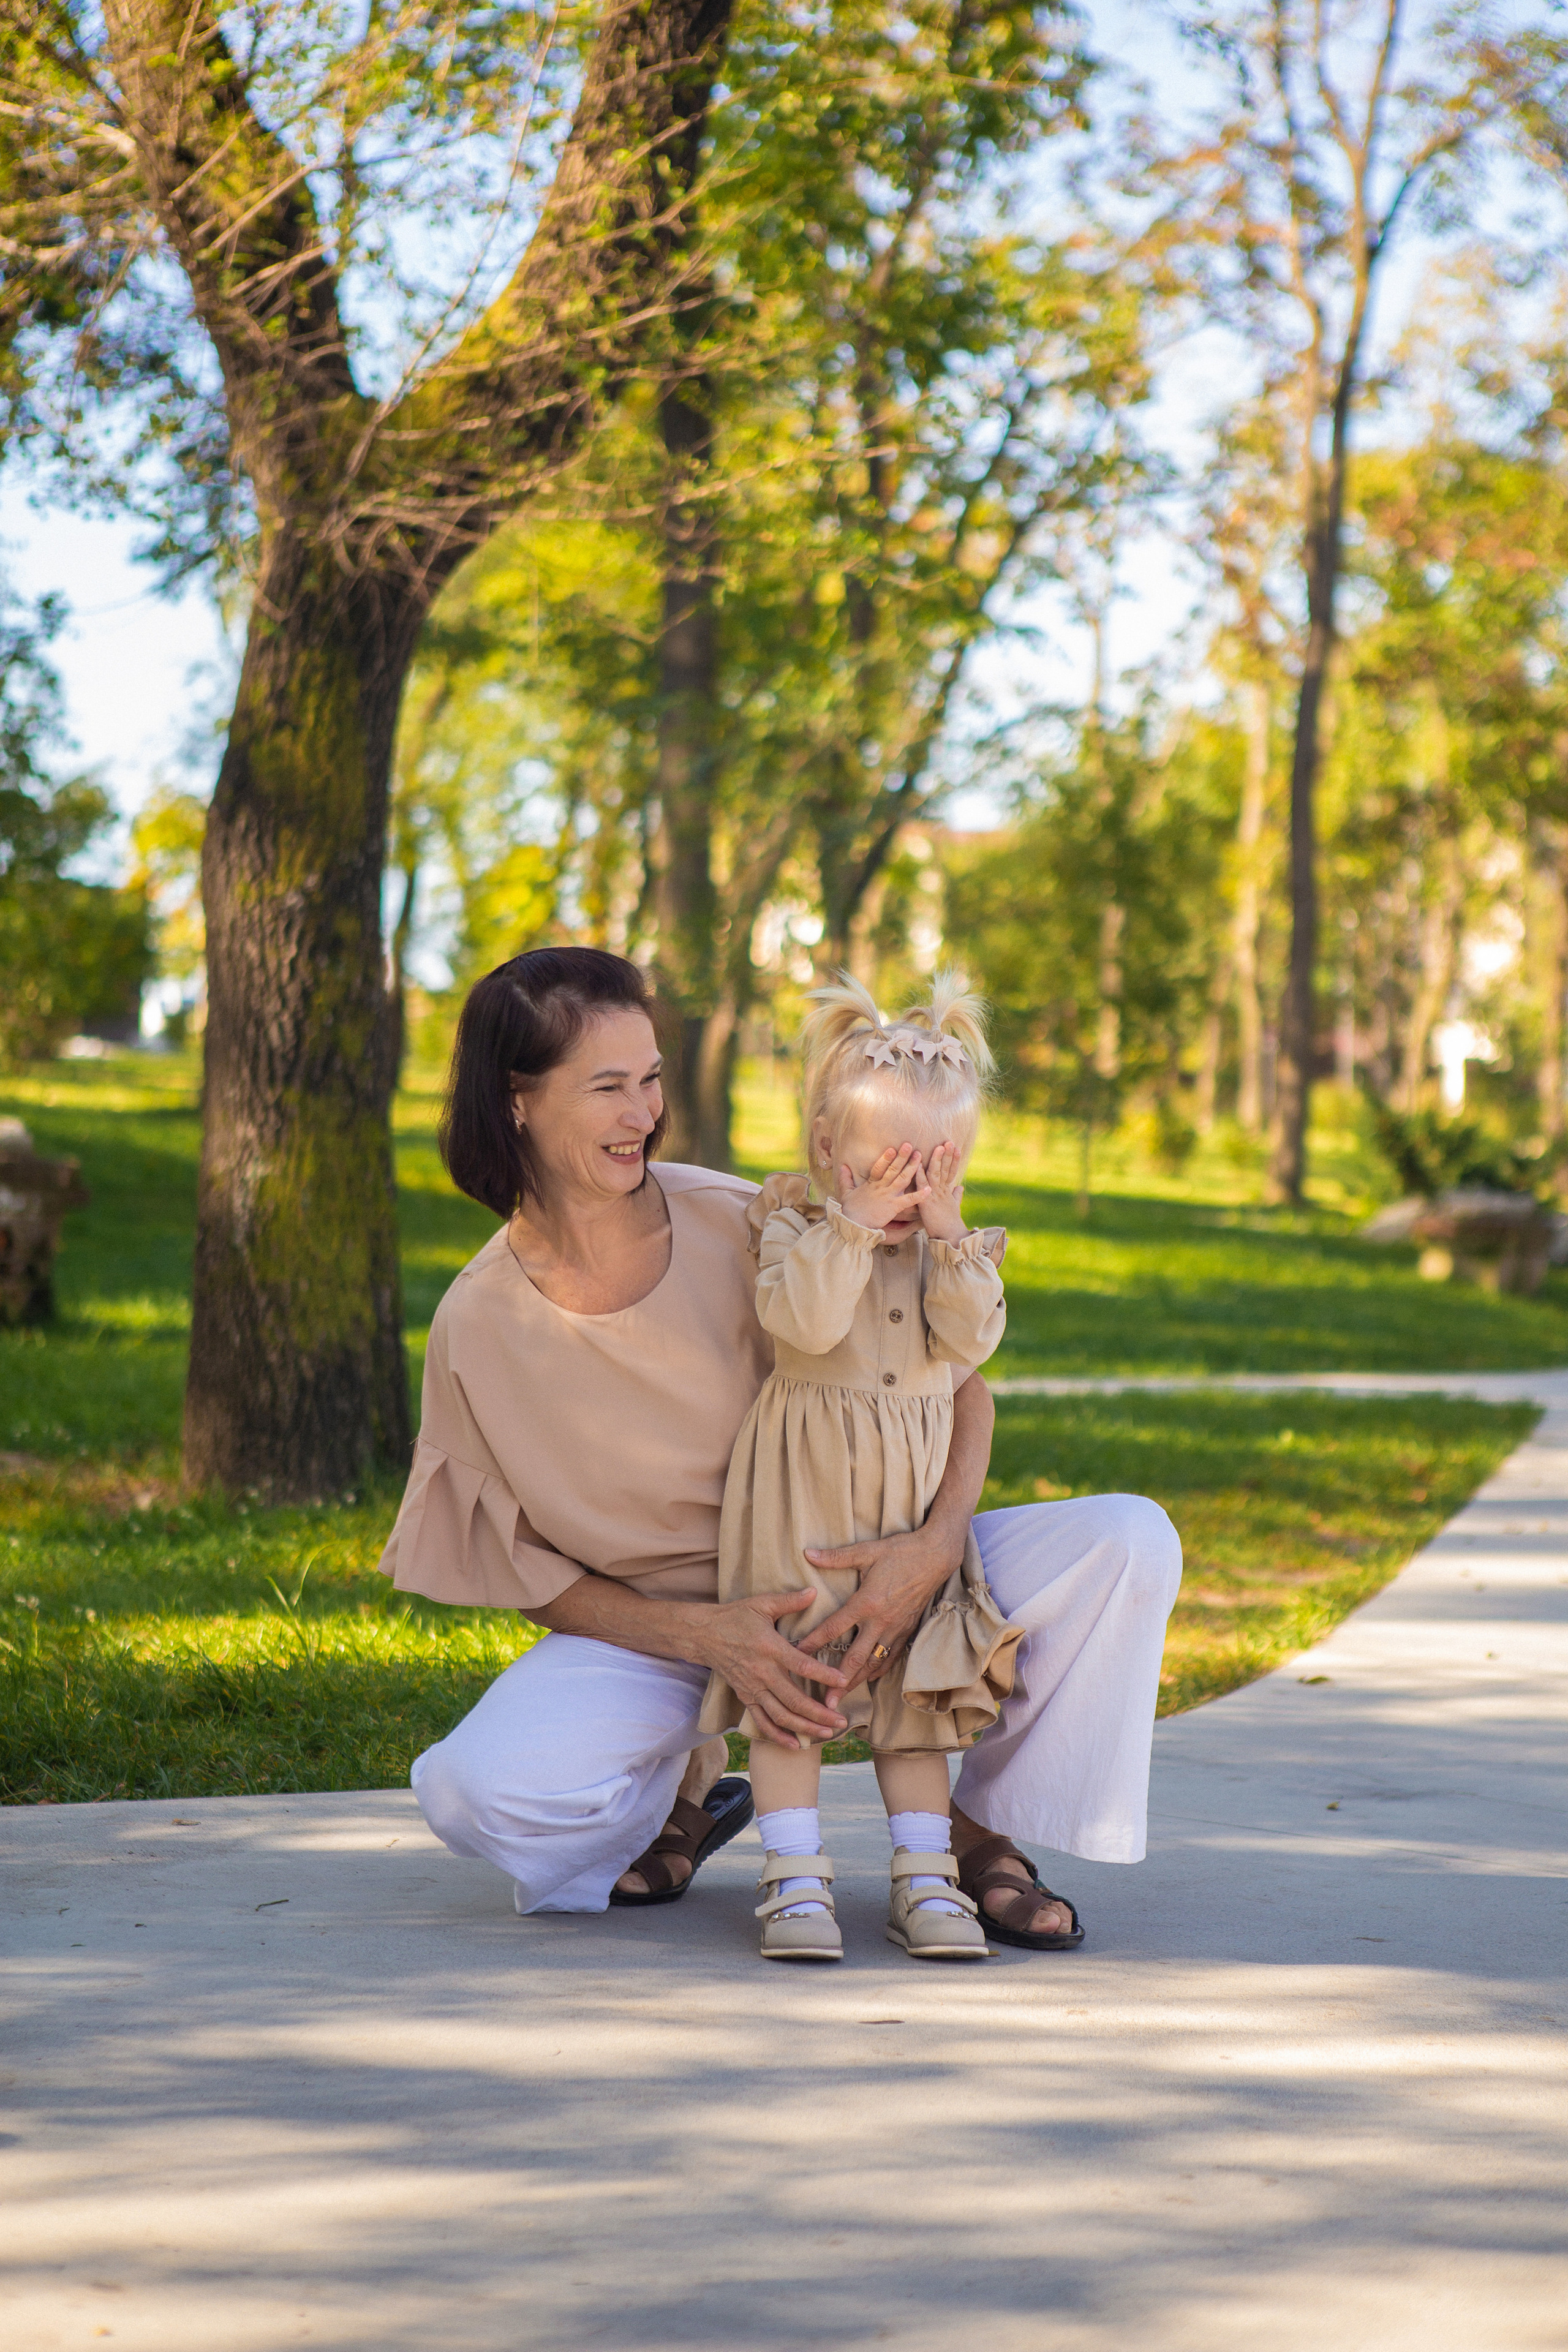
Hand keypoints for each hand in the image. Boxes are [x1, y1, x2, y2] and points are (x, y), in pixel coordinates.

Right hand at [699, 1588, 850, 1749]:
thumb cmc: (735, 1616)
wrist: (704, 1634)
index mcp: (770, 1648)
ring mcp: (753, 1688)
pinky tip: (796, 1745)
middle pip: (794, 1700)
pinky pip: (762, 1722)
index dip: (823, 1676)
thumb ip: (790, 1601)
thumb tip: (814, 1591)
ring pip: (781, 1716)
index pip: (802, 1665)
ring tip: (828, 1733)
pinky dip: (778, 1736)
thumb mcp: (762, 1604)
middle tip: (842, 1721)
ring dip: (805, 1728)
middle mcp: (763, 1673)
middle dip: (820, 1714)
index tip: (843, 1681)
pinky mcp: (745, 1697)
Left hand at [795, 1522, 960, 1694]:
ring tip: (843, 1698)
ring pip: (874, 1663)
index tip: (797, 1656)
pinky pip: (891, 1656)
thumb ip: (836, 1557)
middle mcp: (881, 1621)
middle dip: (839, 1682)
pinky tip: (869, 1678)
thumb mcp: (867, 1551)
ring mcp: (896, 1628)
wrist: (937, 1556)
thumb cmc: (901, 1551)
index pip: (834, 1628)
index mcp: (867, 1602)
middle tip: (825, 1703)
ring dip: (858, 1681)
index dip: (814, 1642)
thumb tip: (808, 1554)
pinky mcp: (908, 1630)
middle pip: (856, 1658)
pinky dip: (879, 1670)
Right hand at [838, 1143, 930, 1233]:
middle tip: (909, 1145)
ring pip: (902, 1179)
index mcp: (871, 1184)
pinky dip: (919, 1195)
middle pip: (893, 1169)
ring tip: (920, 1157)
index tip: (893, 1148)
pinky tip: (929, 1189)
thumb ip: (845, 1179)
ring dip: (912, 1168)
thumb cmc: (850, 1211)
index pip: (879, 1167)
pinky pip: (909, 1200)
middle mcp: (881, 1187)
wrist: (852, 1225)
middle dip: (902, 1157)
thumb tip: (842, 1166)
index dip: (886, 1158)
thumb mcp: (845, 1193)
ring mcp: (888, 1196)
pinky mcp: (894, 1207)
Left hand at [918, 1139, 968, 1242]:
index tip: (957, 1148)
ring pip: (936, 1174)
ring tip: (940, 1147)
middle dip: (948, 1155)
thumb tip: (960, 1187)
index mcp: (947, 1191)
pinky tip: (918, 1165)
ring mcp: (935, 1196)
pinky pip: (923, 1186)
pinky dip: (920, 1175)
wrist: (951, 1237)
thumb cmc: (951, 1224)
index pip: (951, 1171)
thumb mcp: (953, 1207)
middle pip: (946, 1169)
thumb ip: (956, 1196)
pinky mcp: (927, 1202)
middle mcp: (942, 1191)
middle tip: (949, 1141)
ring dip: (937, 1160)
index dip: (954, 1160)